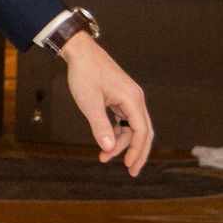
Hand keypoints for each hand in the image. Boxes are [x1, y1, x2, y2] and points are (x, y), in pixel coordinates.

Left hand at [62, 33, 153, 175]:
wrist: (79, 51)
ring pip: (132, 126)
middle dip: (137, 152)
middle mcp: (135, 99)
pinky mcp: (119, 97)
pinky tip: (106, 141)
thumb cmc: (84, 73)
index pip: (142, 131)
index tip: (129, 167)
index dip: (137, 151)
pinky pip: (124, 119)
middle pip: (143, 131)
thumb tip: (109, 148)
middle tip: (131, 171)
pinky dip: (117, 131)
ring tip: (104, 156)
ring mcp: (128, 97)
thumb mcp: (89, 102)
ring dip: (121, 142)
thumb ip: (100, 125)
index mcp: (132, 99)